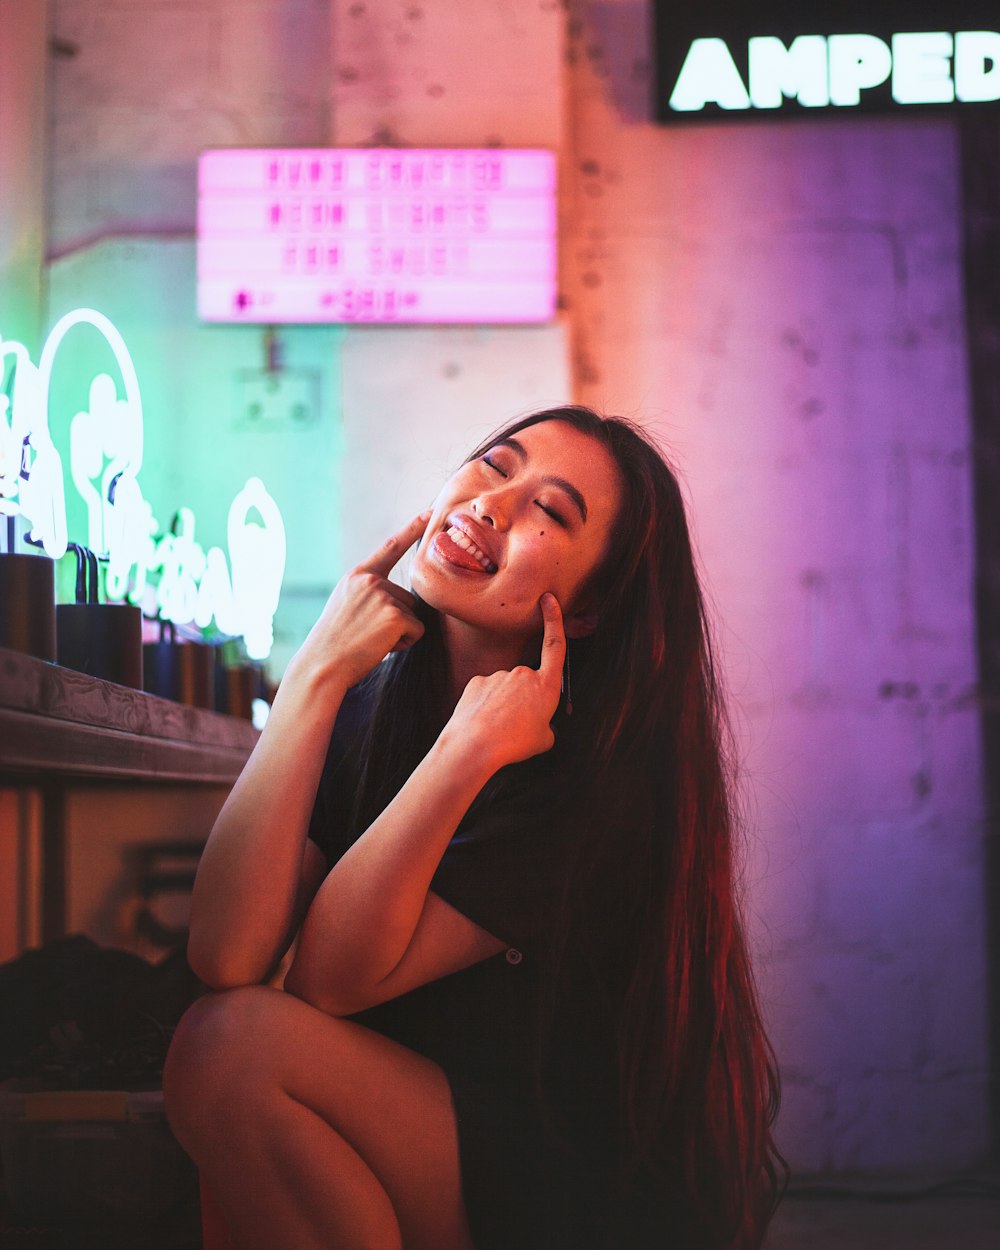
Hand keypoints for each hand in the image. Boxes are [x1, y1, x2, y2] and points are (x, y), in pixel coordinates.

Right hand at [295, 512, 429, 689]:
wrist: (321, 666)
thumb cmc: (334, 645)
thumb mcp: (346, 607)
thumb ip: (370, 594)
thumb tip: (401, 598)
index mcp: (357, 576)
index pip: (391, 547)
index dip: (413, 528)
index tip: (431, 511)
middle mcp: (371, 580)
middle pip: (408, 598)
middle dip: (396, 620)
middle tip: (366, 634)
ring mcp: (383, 595)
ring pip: (413, 615)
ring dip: (399, 633)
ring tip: (369, 641)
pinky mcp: (395, 614)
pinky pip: (417, 631)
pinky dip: (404, 644)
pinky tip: (379, 647)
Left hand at [447, 593, 566, 770]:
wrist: (474, 745)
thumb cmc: (513, 744)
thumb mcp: (543, 740)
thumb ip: (547, 725)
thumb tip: (542, 724)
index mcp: (545, 686)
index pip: (555, 645)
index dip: (554, 620)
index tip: (548, 599)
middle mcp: (522, 674)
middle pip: (528, 682)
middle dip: (525, 700)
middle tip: (517, 727)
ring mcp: (498, 675)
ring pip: (506, 689)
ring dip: (504, 705)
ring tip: (498, 729)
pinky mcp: (477, 681)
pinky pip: (487, 692)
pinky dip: (487, 705)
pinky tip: (482, 722)